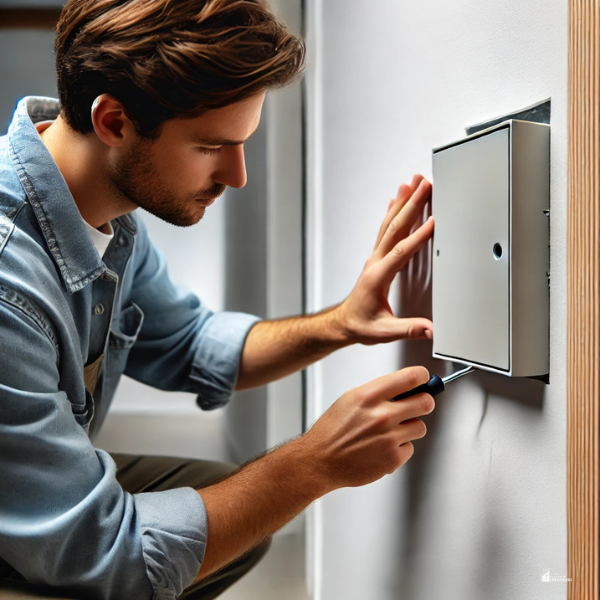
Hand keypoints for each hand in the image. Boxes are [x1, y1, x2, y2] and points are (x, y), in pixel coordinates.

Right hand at [302, 366, 433, 489]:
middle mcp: (382, 415)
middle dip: (424, 402)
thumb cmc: (333, 430)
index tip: (424, 378)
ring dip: (410, 427)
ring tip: (392, 430)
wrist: (321, 459)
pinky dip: (400, 447)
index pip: (410, 378)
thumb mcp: (350, 399)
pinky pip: (410, 447)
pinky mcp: (393, 458)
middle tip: (419, 404)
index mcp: (369, 396)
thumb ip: (378, 392)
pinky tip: (384, 446)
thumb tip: (403, 386)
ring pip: (420, 426)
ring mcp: (389, 438)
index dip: (422, 376)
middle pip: (426, 402)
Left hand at [334, 174, 433, 344]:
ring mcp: (375, 258)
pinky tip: (396, 200)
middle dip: (411, 204)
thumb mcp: (383, 332)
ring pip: (389, 223)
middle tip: (424, 184)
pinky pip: (385, 229)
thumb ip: (407, 329)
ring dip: (402, 202)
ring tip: (413, 183)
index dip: (417, 237)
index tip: (433, 222)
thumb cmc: (360, 325)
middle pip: (395, 228)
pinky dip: (392, 211)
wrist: (343, 323)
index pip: (400, 252)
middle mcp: (375, 263)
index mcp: (377, 277)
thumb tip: (429, 329)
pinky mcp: (376, 258)